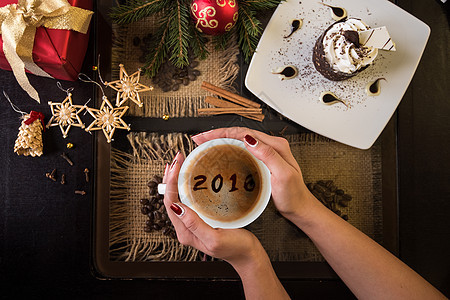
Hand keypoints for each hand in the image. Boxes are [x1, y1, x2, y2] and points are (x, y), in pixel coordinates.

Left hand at [162, 152, 265, 267]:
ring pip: (178, 198)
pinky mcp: (200, 219)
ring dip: (176, 180)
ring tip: (178, 164)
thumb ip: (195, 225)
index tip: (176, 165)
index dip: (170, 182)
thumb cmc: (235, 248)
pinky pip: (188, 200)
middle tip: (177, 159)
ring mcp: (192, 223)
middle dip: (171, 177)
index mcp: (185, 232)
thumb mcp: (215, 238)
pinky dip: (186, 186)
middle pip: (171, 198)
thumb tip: (178, 208)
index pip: (170, 203)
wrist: (248, 255)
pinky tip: (190, 178)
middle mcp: (185, 227)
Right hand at [191, 127, 316, 220]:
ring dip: (221, 140)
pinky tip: (219, 154)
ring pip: (239, 141)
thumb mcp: (283, 175)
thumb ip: (268, 155)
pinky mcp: (262, 162)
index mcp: (275, 145)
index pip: (244, 132)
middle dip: (217, 134)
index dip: (222, 133)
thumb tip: (249, 139)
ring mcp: (266, 153)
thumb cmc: (294, 195)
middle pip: (239, 133)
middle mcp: (270, 146)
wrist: (300, 208)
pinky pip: (242, 150)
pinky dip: (228, 149)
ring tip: (205, 143)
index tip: (205, 137)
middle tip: (199, 139)